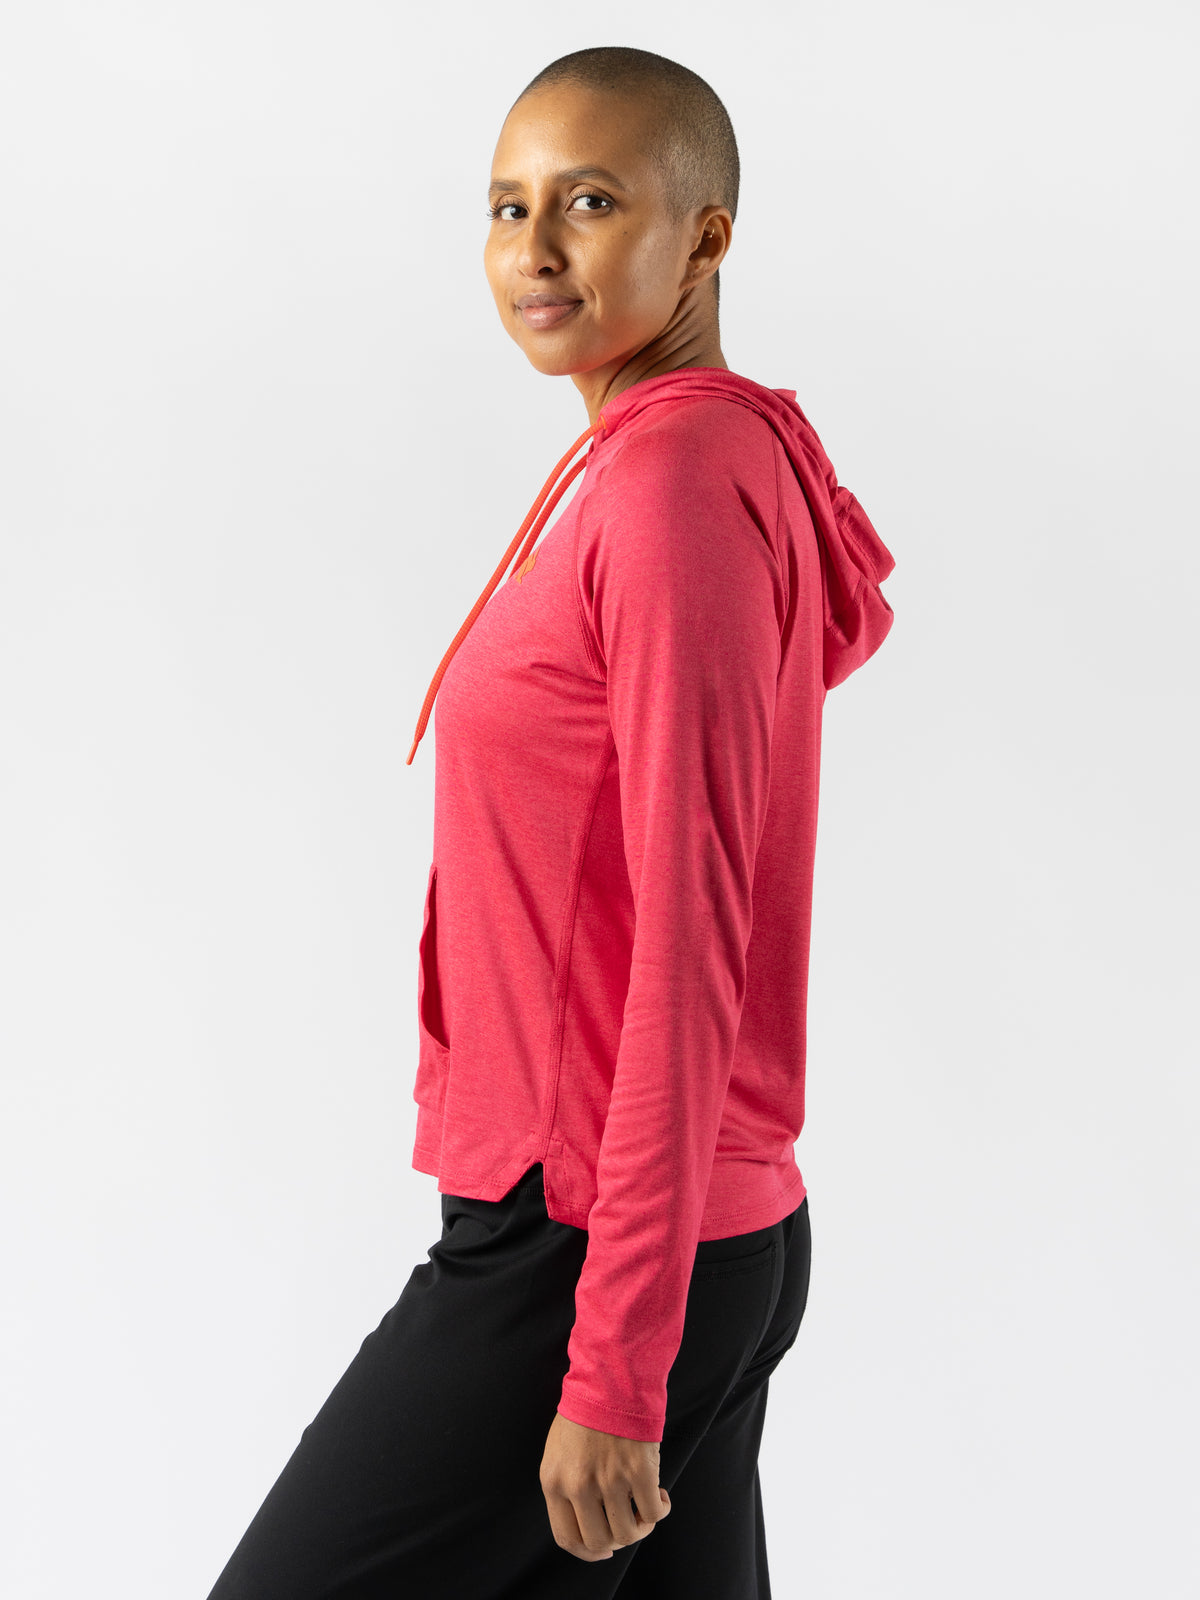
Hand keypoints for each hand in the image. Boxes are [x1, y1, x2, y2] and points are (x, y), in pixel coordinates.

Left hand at [539, 1410, 671, 1561]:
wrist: (610, 1377)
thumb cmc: (585, 1412)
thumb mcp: (558, 1451)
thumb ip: (565, 1487)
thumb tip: (587, 1525)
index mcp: (553, 1481)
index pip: (567, 1538)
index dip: (588, 1552)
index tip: (604, 1550)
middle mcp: (579, 1486)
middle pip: (599, 1542)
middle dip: (616, 1540)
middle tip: (627, 1523)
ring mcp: (610, 1480)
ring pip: (629, 1533)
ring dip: (641, 1527)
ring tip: (644, 1506)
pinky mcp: (639, 1471)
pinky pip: (653, 1514)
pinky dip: (660, 1511)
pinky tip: (659, 1495)